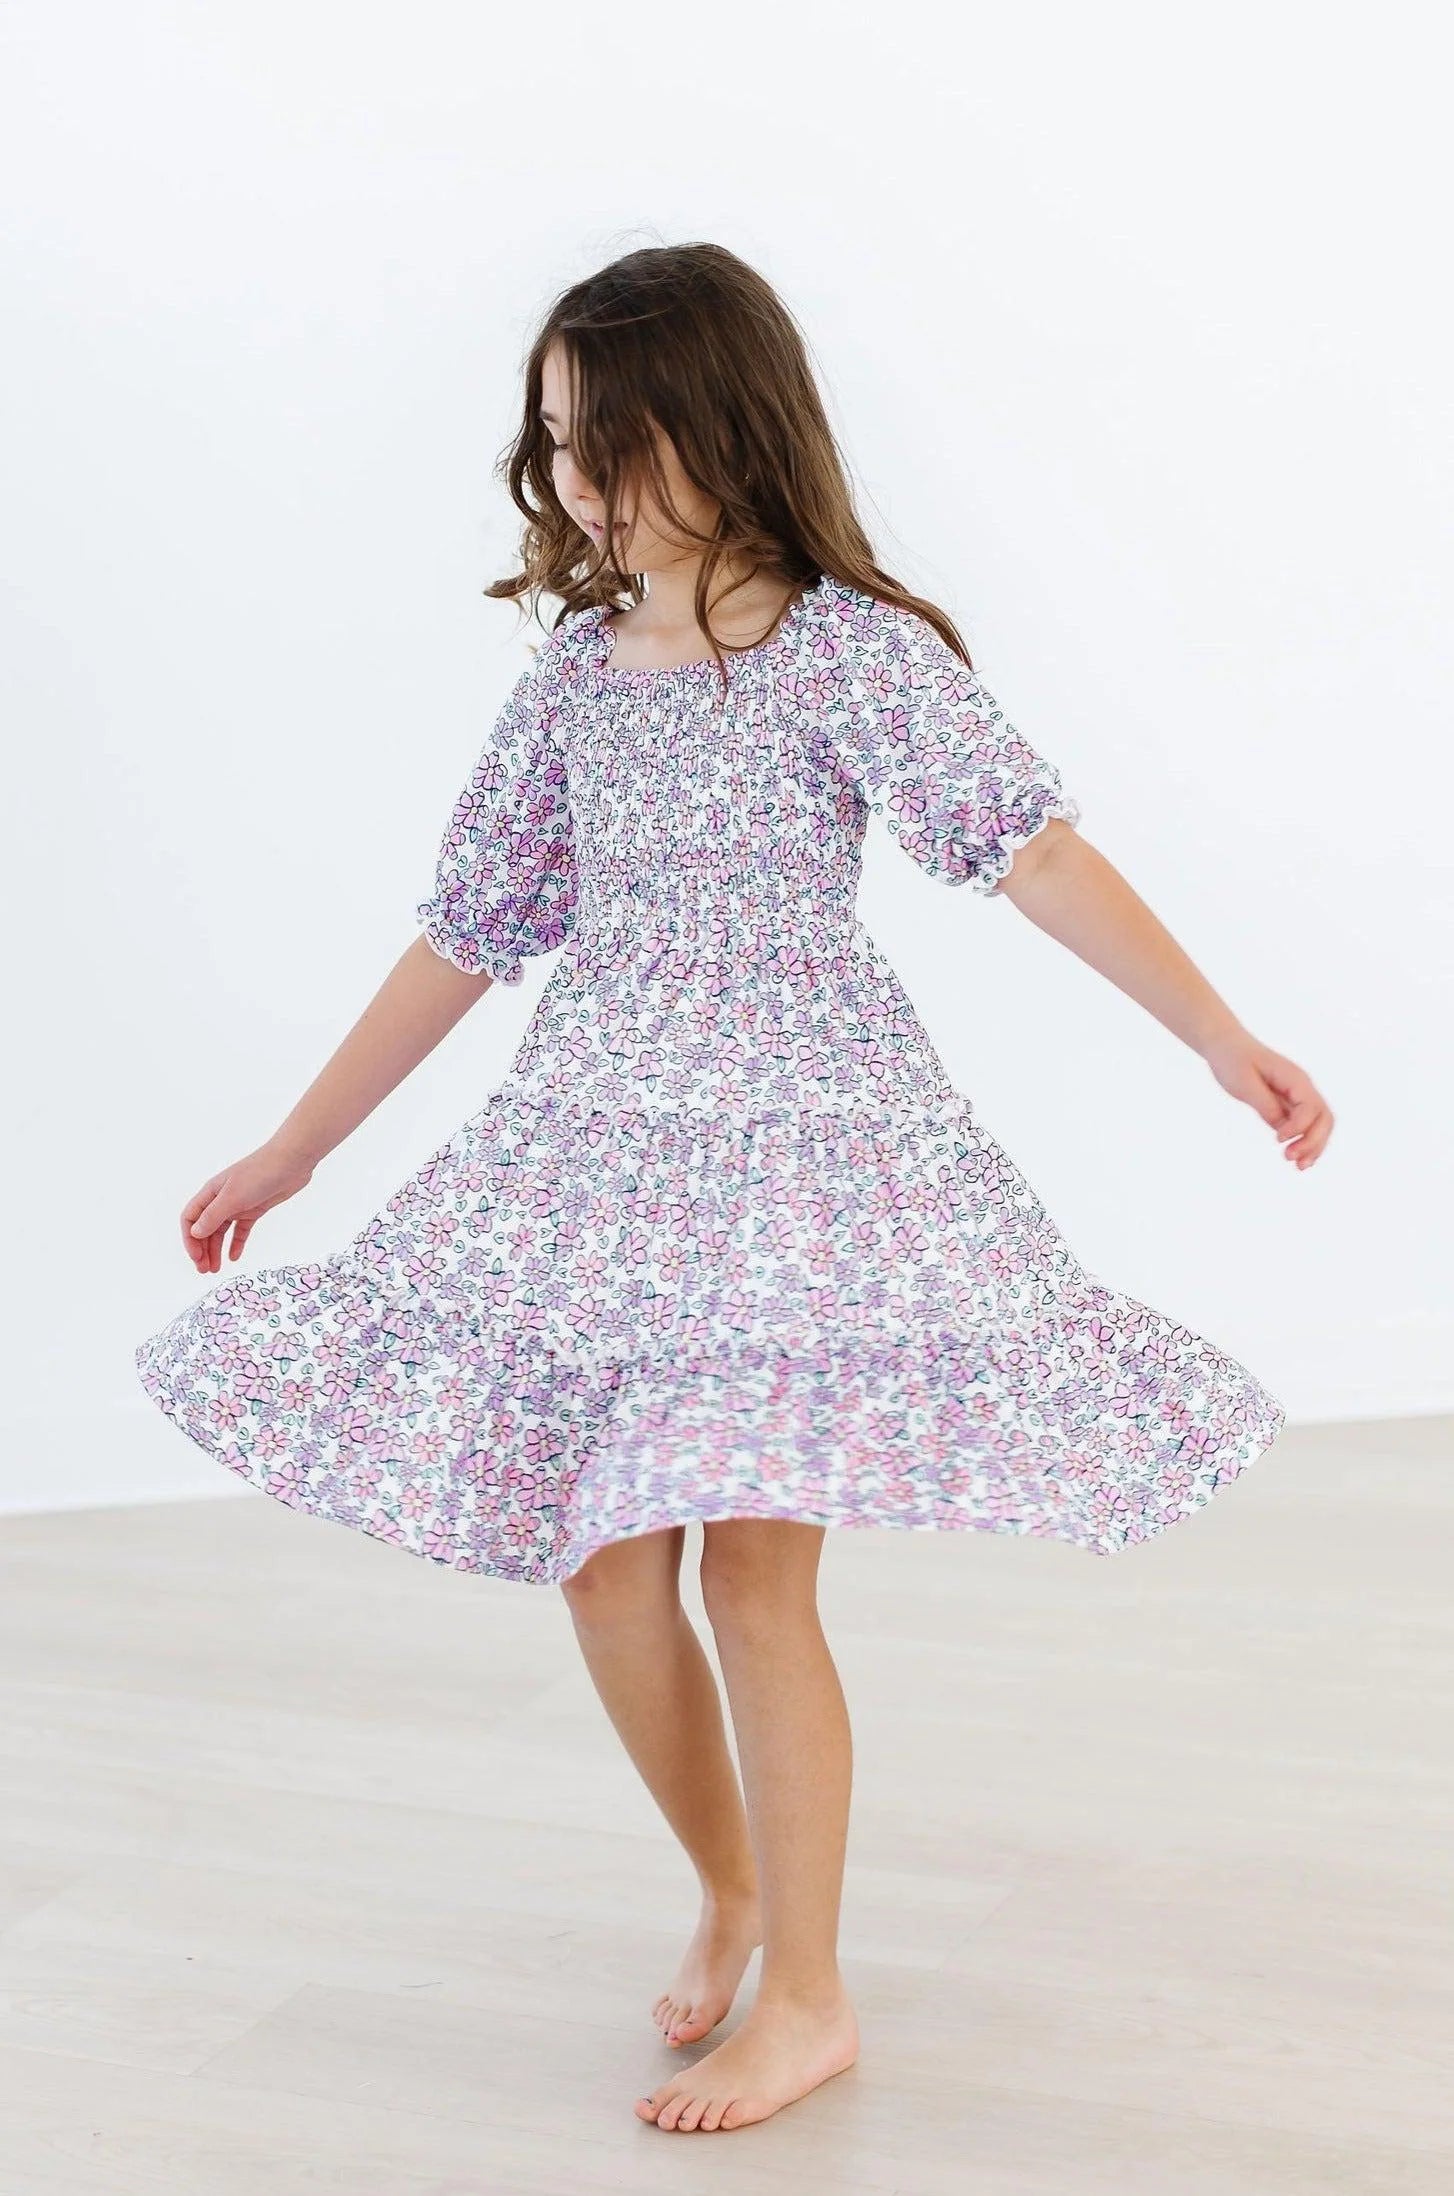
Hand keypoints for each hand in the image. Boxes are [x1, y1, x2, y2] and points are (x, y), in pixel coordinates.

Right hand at [180, 1138, 315, 1273]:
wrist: (291, 1162)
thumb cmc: (259, 1174)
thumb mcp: (232, 1198)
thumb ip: (213, 1217)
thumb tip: (195, 1233)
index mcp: (210, 1193)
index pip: (190, 1218)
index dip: (189, 1239)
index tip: (196, 1258)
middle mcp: (221, 1199)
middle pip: (204, 1228)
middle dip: (202, 1250)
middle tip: (205, 1270)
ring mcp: (238, 1205)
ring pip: (222, 1232)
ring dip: (216, 1250)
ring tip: (215, 1268)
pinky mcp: (255, 1209)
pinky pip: (241, 1230)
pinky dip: (236, 1243)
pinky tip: (234, 1257)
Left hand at [1203, 1033, 1333, 1169]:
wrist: (1226, 1046)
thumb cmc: (1233, 1060)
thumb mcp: (1245, 1084)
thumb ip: (1265, 1105)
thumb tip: (1281, 1128)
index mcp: (1295, 1078)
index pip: (1310, 1107)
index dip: (1299, 1127)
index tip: (1278, 1139)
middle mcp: (1302, 1087)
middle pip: (1324, 1118)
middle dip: (1313, 1142)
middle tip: (1291, 1160)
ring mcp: (1297, 1096)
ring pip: (1319, 1124)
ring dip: (1314, 1146)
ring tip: (1299, 1167)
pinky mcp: (1288, 1104)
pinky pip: (1305, 1125)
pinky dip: (1305, 1142)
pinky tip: (1298, 1158)